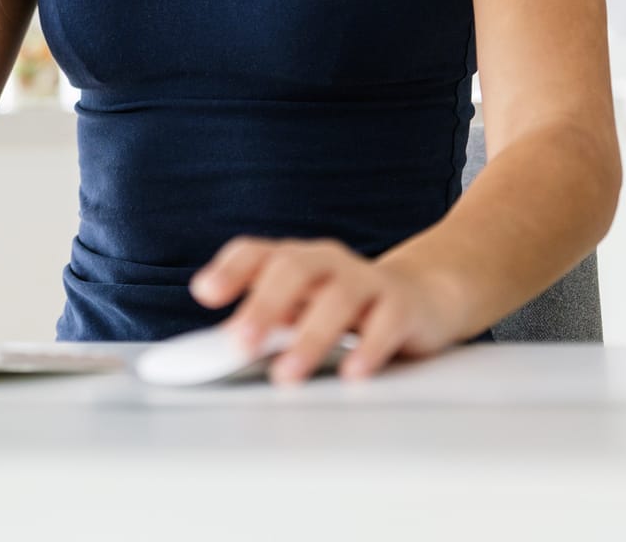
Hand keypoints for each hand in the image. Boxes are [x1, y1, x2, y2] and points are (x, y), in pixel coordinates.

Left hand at [189, 237, 460, 383]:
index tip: (205, 293)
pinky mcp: (401, 305)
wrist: (421, 295)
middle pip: (291, 269)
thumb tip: (217, 348)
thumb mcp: (300, 308)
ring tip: (287, 373)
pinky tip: (352, 372)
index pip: (255, 252)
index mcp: (294, 259)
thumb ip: (262, 323)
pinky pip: (386, 322)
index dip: (229, 269)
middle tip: (240, 342)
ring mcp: (365, 280)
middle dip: (263, 304)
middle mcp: (326, 262)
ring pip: (337, 297)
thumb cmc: (346, 304)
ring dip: (309, 337)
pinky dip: (368, 348)